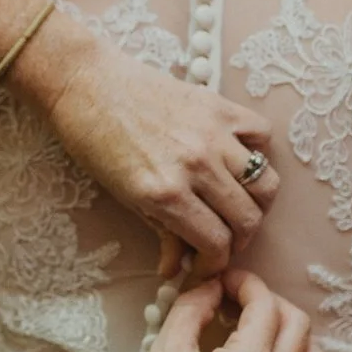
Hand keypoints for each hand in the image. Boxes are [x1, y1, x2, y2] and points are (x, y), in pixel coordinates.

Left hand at [24, 25, 282, 275]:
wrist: (87, 83)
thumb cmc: (94, 141)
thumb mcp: (123, 197)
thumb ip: (160, 231)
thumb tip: (176, 268)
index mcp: (165, 194)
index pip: (216, 243)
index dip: (217, 263)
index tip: (210, 264)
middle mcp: (195, 165)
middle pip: (247, 219)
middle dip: (239, 240)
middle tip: (226, 240)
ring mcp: (212, 134)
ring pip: (265, 183)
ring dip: (256, 204)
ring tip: (239, 206)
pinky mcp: (219, 106)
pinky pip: (262, 135)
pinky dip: (258, 152)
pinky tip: (237, 161)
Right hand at [84, 271, 326, 351]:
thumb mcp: (166, 348)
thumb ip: (193, 306)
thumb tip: (213, 285)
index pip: (265, 306)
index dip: (245, 284)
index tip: (225, 282)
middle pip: (298, 326)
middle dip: (269, 303)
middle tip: (237, 303)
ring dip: (291, 336)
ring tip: (257, 332)